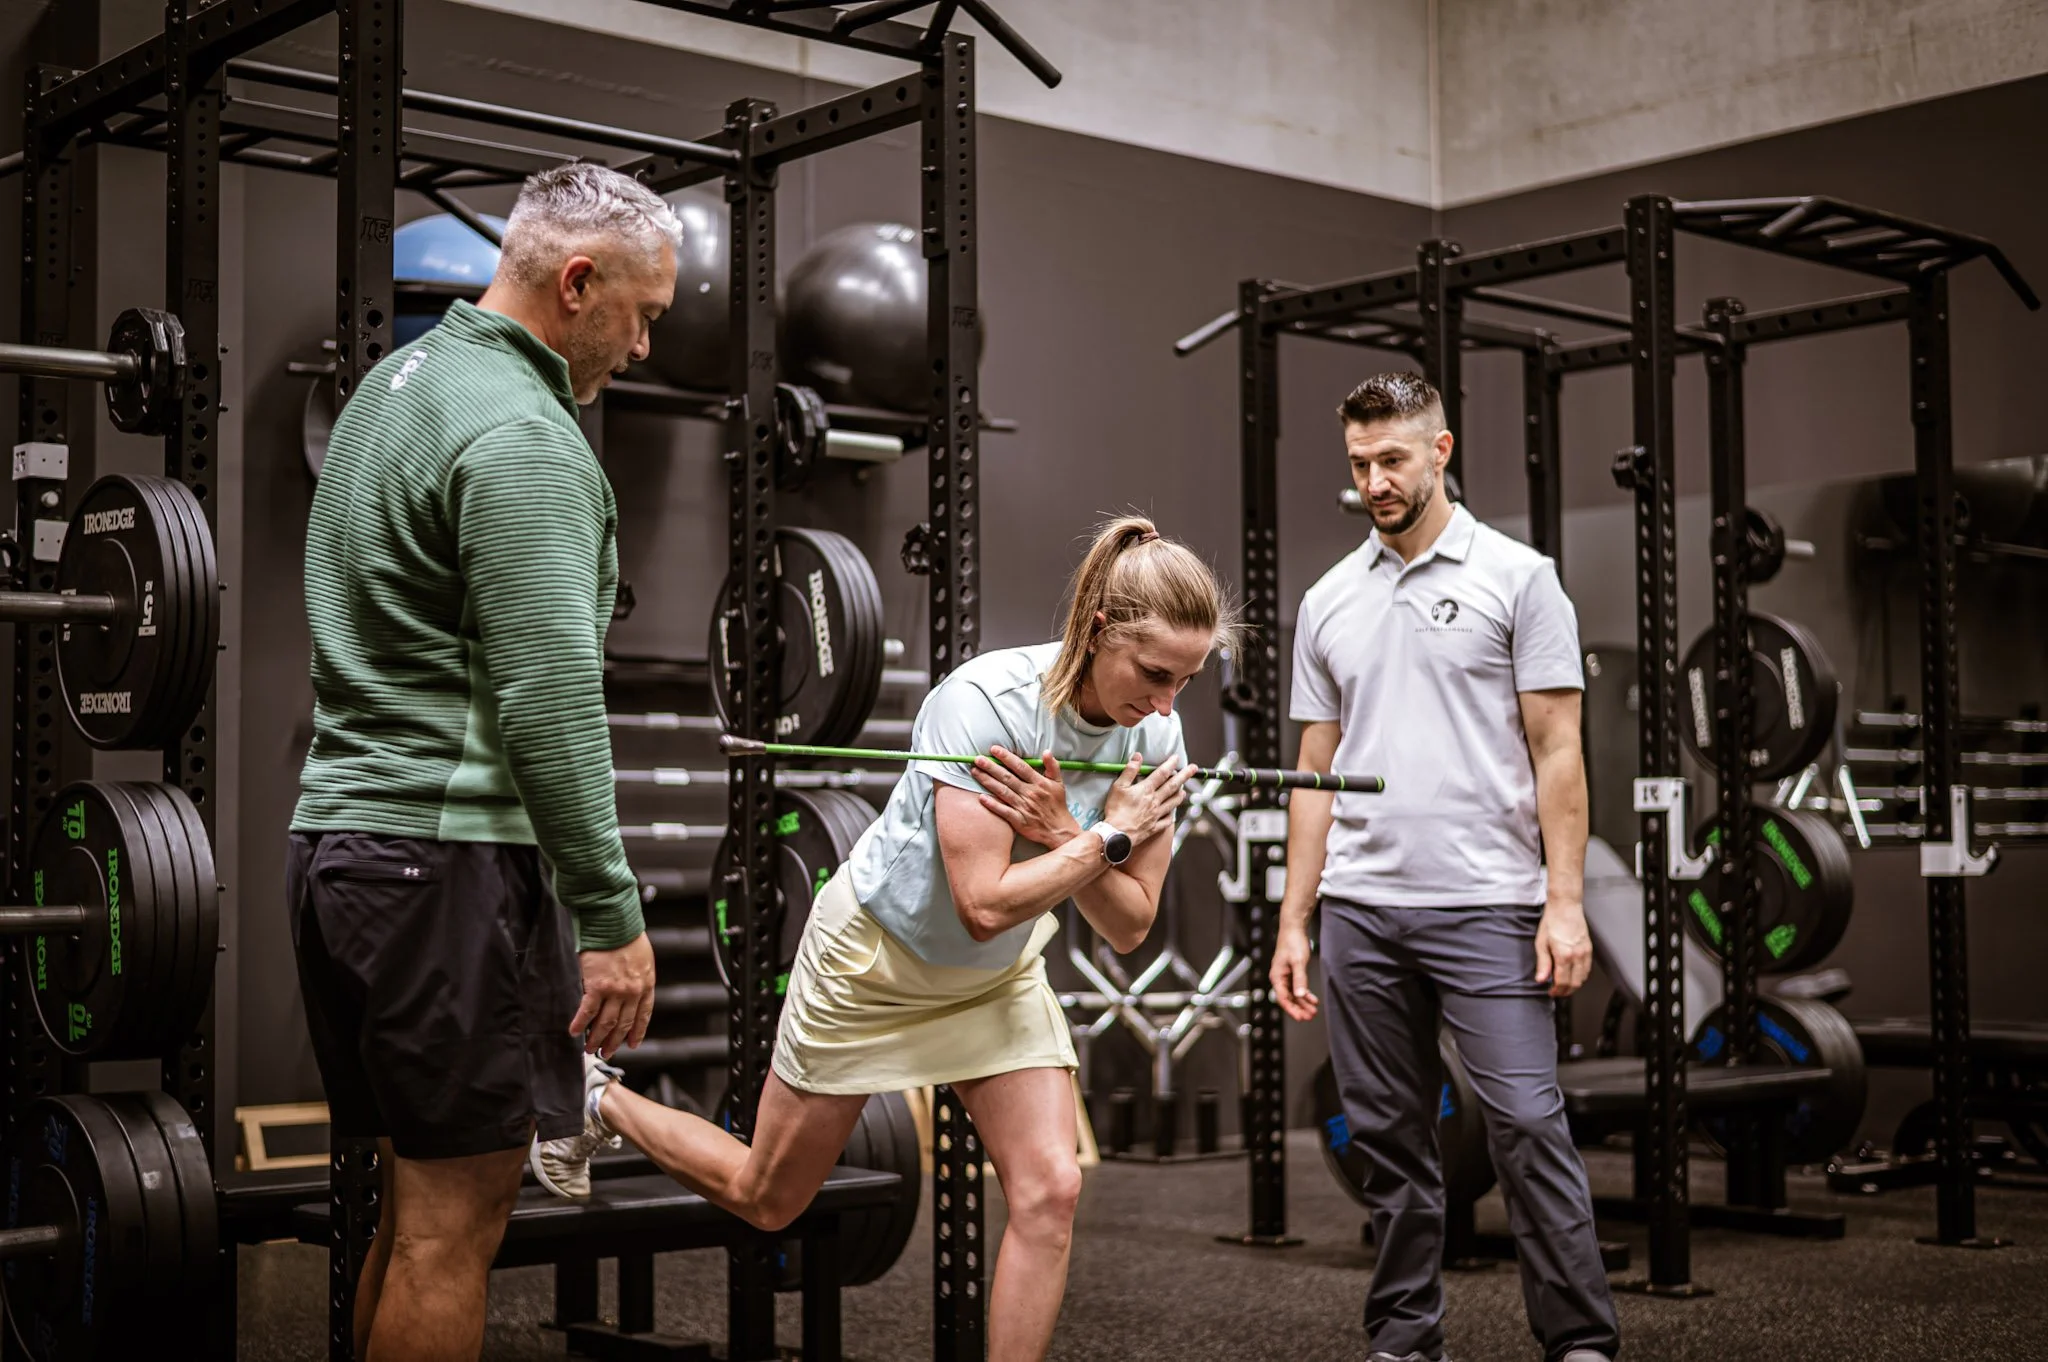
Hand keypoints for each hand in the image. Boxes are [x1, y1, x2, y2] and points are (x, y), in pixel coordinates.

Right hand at [571, 931, 656, 1057]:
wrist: (615, 923)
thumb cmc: (627, 936)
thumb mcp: (643, 959)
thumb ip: (638, 977)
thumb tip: (631, 991)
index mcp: (646, 985)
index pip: (643, 1015)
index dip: (637, 1032)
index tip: (632, 1045)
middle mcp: (632, 992)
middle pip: (623, 1024)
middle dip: (614, 1041)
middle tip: (607, 1053)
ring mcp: (615, 991)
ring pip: (606, 1022)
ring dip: (597, 1038)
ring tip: (590, 1048)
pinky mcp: (597, 986)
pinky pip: (588, 1011)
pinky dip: (580, 1023)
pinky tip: (574, 1032)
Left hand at [972, 746, 1082, 849]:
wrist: (1059, 830)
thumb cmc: (1057, 805)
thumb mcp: (1059, 783)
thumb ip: (1053, 766)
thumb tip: (1046, 751)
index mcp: (1039, 783)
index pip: (1020, 767)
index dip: (1007, 757)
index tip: (994, 749)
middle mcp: (1029, 793)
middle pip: (1007, 777)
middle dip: (991, 767)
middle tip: (977, 759)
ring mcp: (1023, 807)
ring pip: (1002, 791)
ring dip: (988, 781)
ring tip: (975, 772)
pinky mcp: (1018, 820)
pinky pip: (1003, 811)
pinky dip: (992, 804)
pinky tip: (981, 797)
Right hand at [1101, 752, 1196, 843]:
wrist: (1116, 834)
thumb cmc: (1115, 810)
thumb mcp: (1118, 786)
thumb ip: (1129, 771)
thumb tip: (1137, 757)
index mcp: (1146, 790)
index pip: (1161, 773)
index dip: (1170, 764)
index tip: (1177, 758)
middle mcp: (1154, 801)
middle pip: (1172, 786)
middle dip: (1184, 776)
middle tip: (1194, 768)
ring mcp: (1155, 815)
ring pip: (1172, 803)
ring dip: (1180, 795)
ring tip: (1184, 791)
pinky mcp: (1153, 827)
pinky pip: (1166, 821)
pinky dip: (1170, 816)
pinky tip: (1172, 814)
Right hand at [1271, 922, 1318, 1020]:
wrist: (1294, 928)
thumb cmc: (1292, 942)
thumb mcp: (1298, 962)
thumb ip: (1299, 979)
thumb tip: (1300, 995)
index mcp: (1277, 977)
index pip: (1283, 998)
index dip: (1292, 1009)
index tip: (1300, 1017)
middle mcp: (1280, 978)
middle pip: (1288, 999)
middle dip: (1299, 1008)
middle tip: (1309, 1017)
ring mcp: (1286, 976)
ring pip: (1294, 994)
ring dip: (1303, 1003)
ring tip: (1313, 1011)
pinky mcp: (1292, 972)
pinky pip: (1298, 987)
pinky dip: (1305, 994)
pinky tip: (1313, 999)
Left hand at [1533, 900, 1591, 997]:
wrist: (1565, 907)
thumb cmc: (1552, 921)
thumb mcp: (1541, 943)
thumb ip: (1543, 963)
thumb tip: (1541, 979)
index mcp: (1564, 955)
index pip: (1562, 981)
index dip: (1557, 991)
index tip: (1551, 992)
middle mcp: (1577, 956)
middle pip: (1575, 983)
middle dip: (1566, 991)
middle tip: (1557, 992)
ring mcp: (1585, 952)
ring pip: (1583, 977)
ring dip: (1574, 985)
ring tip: (1564, 985)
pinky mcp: (1589, 948)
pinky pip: (1588, 968)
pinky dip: (1581, 976)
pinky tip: (1574, 975)